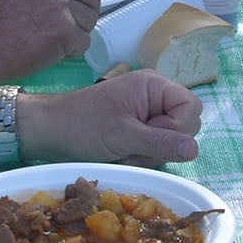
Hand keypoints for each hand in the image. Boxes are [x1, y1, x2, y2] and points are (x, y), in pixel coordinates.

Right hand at [0, 0, 103, 78]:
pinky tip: (52, 47)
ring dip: (79, 29)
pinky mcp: (63, 30)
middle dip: (85, 7)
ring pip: (92, 15)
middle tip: (64, 19)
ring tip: (52, 33)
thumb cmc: (3, 17)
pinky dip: (72, 48)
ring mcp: (58, 3)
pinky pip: (85, 40)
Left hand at [24, 68, 202, 165]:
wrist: (48, 131)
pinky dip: (141, 156)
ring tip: (121, 152)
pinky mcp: (138, 128)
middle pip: (184, 125)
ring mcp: (146, 112)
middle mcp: (154, 96)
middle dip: (162, 144)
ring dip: (148, 154)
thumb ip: (159, 142)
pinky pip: (155, 146)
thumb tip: (193, 150)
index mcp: (154, 86)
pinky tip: (120, 155)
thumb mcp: (122, 136)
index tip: (151, 138)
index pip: (192, 107)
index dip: (178, 128)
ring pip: (170, 140)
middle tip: (132, 148)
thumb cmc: (81, 126)